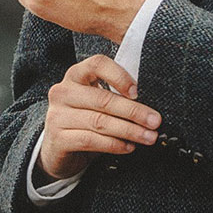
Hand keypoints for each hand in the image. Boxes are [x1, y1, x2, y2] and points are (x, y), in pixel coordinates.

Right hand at [40, 55, 162, 180]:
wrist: (58, 148)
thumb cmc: (84, 119)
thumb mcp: (96, 102)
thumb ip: (116, 96)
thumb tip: (150, 106)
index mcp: (76, 75)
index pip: (97, 64)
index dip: (119, 76)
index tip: (138, 92)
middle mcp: (63, 92)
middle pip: (103, 98)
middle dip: (134, 111)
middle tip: (155, 121)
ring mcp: (57, 115)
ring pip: (99, 121)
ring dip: (129, 130)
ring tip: (148, 137)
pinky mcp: (58, 138)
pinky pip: (91, 140)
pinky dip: (114, 144)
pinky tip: (128, 146)